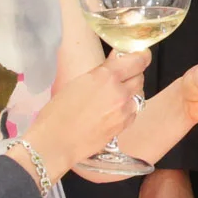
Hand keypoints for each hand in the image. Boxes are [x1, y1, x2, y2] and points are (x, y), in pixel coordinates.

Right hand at [23, 50, 146, 180]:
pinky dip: (128, 109)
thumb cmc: (58, 112)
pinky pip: (134, 111)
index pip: (138, 60)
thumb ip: (102, 71)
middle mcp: (119, 92)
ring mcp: (123, 111)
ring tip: (114, 96)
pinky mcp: (124, 126)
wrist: (56, 142)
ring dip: (131, 92)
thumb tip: (116, 60)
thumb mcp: (78, 83)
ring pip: (139, 95)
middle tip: (122, 77)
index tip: (141, 55)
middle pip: (140, 77)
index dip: (141, 56)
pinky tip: (113, 111)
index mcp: (105, 76)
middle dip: (133, 75)